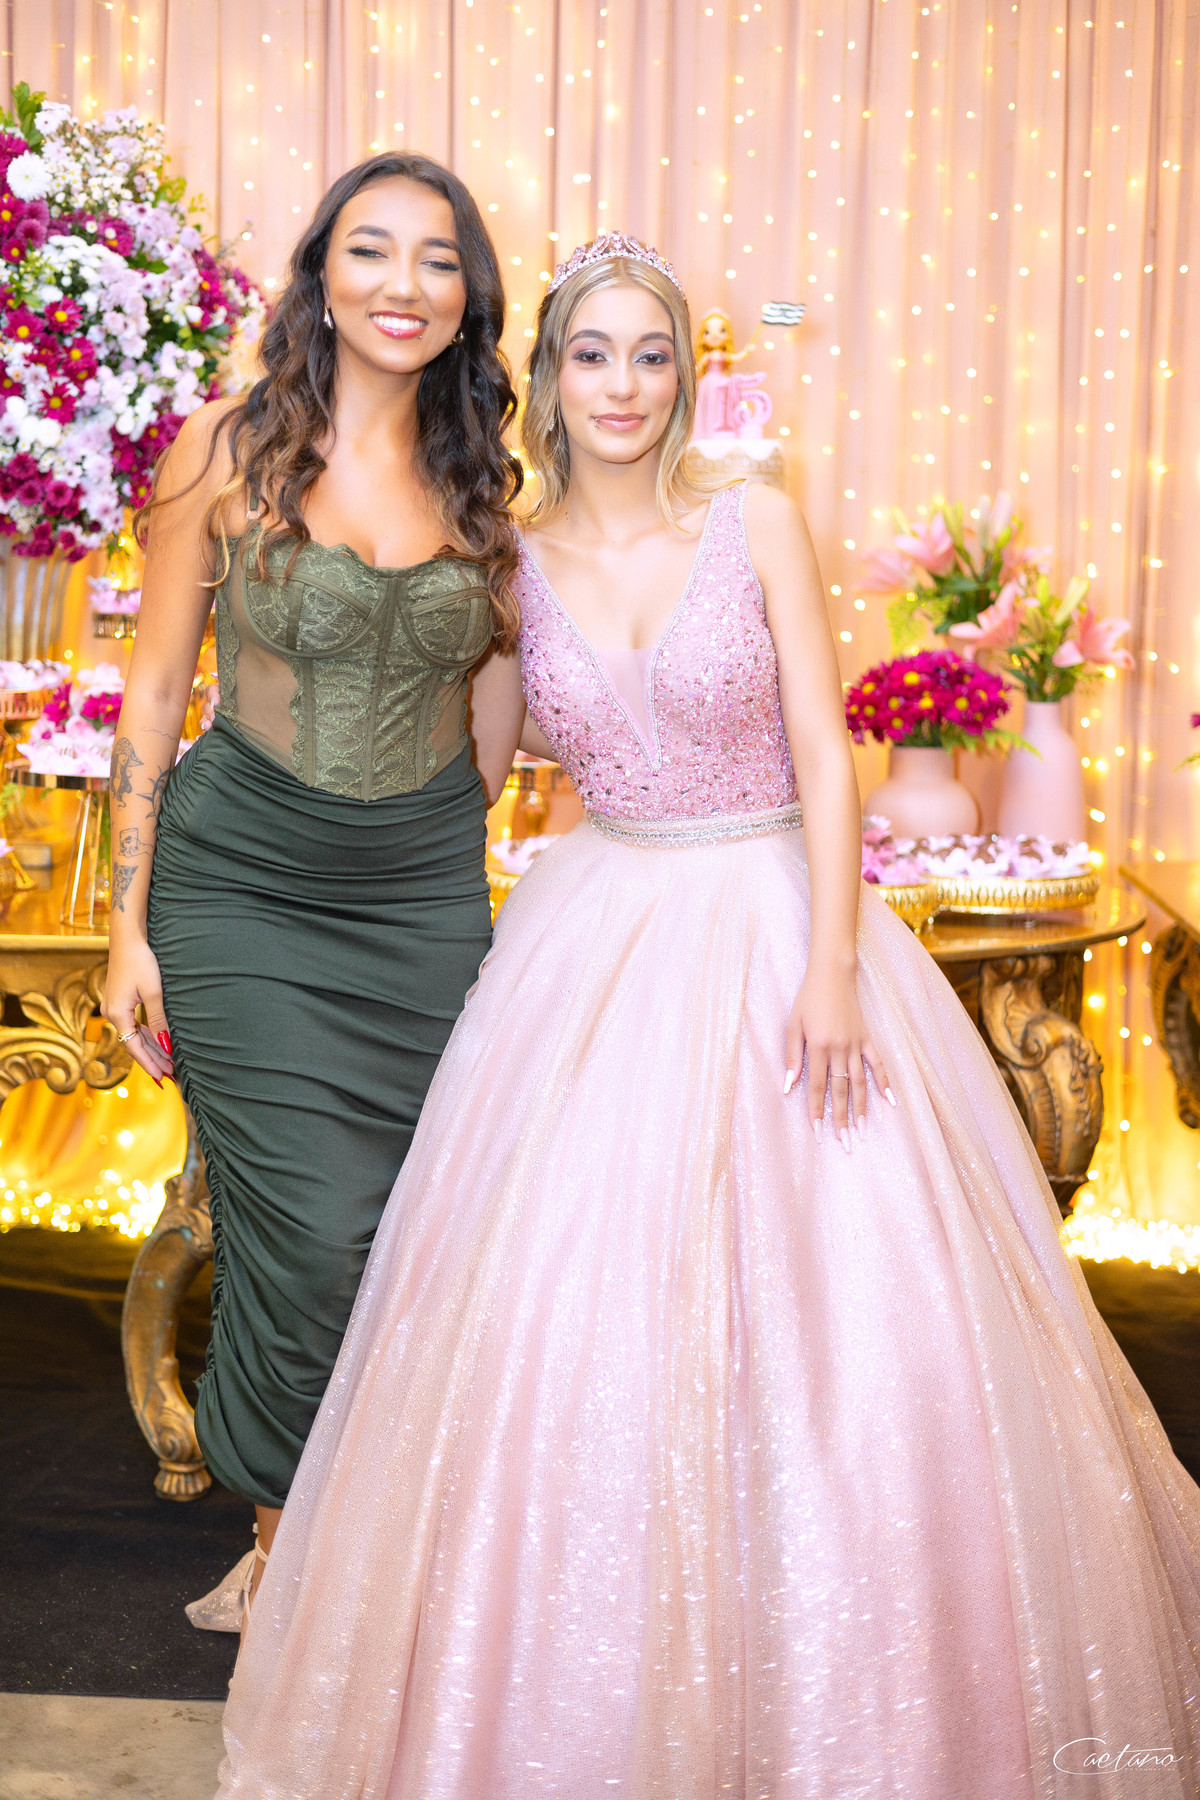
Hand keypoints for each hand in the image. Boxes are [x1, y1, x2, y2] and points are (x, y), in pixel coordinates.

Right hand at [102, 934, 175, 1086]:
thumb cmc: (140, 961)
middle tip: (171, 1075)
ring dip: (151, 1048)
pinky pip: (134, 1024)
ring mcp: (114, 1007)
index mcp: (118, 1013)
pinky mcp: (119, 1001)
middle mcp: (112, 1013)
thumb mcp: (154, 992)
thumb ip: (159, 1020)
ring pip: (135, 1035)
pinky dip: (147, 1035)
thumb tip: (166, 1045)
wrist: (127, 938)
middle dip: (153, 1059)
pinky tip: (159, 1043)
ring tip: (169, 1063)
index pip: (134, 1047)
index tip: (162, 1078)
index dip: (149, 1064)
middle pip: (134, 1044)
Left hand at [783, 968, 894, 1148]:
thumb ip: (792, 1056)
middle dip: (841, 1118)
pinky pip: (878, 1064)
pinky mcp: (867, 1038)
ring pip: (859, 1082)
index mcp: (818, 1046)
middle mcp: (839, 1048)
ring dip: (861, 1108)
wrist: (833, 974)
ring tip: (862, 1131)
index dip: (816, 1109)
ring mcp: (856, 1044)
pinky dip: (884, 1082)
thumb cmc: (808, 999)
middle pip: (840, 1090)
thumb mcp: (793, 1024)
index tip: (817, 1130)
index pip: (816, 1086)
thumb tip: (788, 1086)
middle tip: (844, 1142)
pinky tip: (889, 1101)